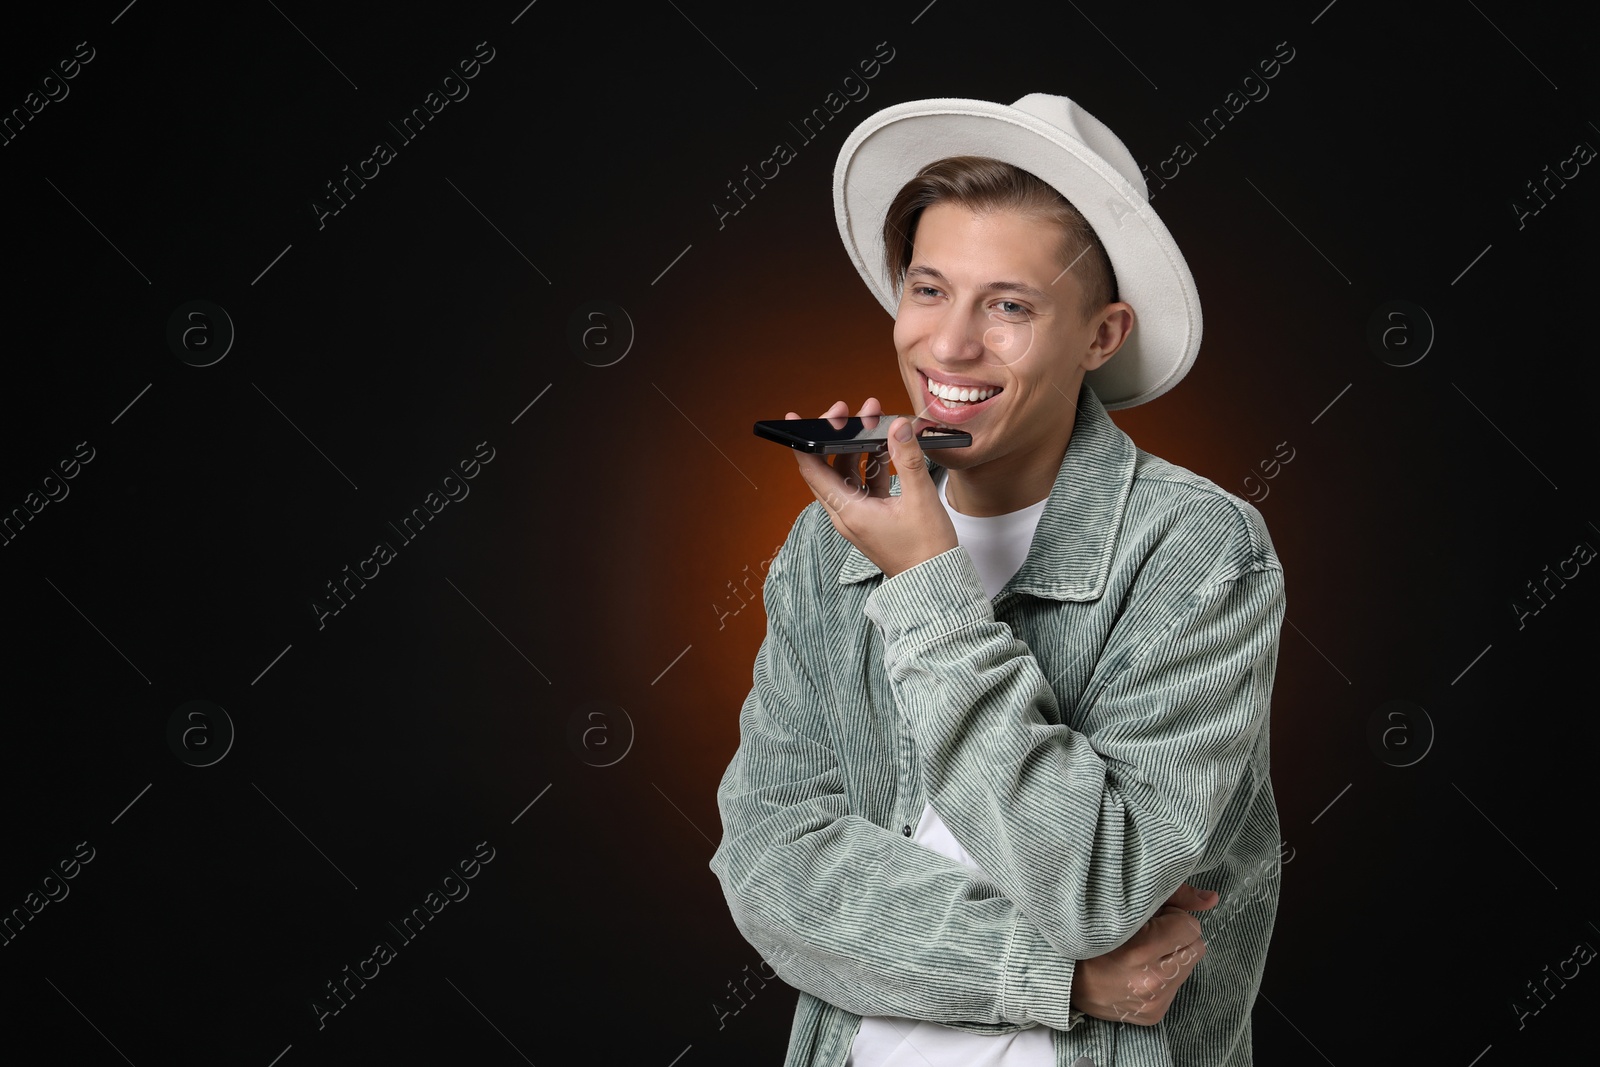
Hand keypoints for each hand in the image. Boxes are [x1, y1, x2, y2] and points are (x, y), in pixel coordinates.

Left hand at [787, 399, 956, 579]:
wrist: (934, 583)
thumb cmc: (925, 550)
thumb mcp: (920, 500)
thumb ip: (907, 460)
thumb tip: (899, 427)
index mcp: (848, 511)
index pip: (813, 470)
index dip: (803, 441)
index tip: (796, 417)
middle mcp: (846, 514)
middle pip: (829, 467)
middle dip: (839, 435)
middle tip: (852, 411)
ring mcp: (858, 516)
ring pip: (848, 474)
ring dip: (858, 447)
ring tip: (876, 422)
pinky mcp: (872, 517)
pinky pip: (864, 485)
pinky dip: (871, 464)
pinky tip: (887, 448)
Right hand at [1069, 883, 1216, 1025]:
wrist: (1062, 976)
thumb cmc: (1093, 933)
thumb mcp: (1128, 906)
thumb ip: (1173, 898)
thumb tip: (1212, 898)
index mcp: (1141, 951)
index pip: (1190, 927)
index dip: (1173, 918)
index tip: (1153, 918)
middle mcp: (1150, 982)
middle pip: (1196, 948)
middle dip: (1178, 937)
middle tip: (1151, 934)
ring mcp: (1152, 1003)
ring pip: (1188, 968)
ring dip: (1172, 957)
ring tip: (1143, 953)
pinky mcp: (1153, 1015)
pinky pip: (1177, 988)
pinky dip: (1164, 976)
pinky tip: (1140, 971)